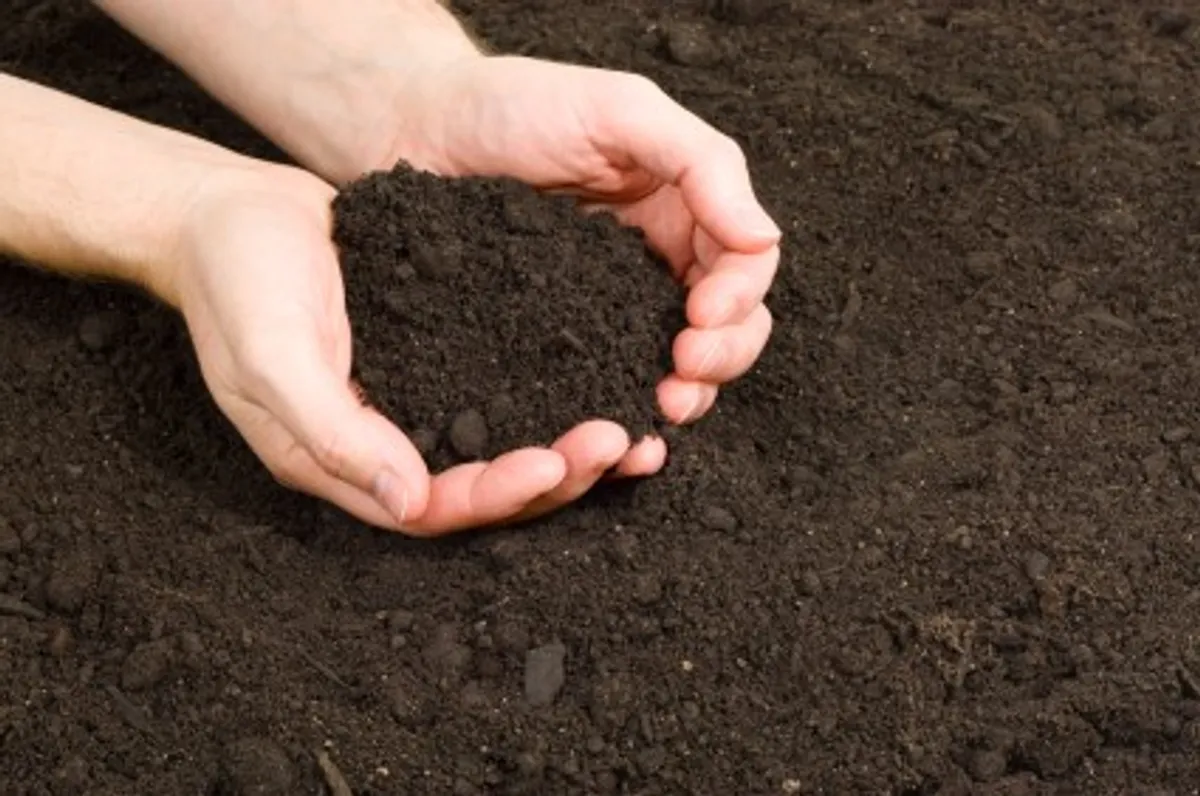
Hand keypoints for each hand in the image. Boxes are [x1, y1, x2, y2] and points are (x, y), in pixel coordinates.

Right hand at [175, 166, 600, 534]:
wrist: (226, 209)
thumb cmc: (234, 280)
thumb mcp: (269, 358)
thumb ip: (332, 431)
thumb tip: (409, 500)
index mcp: (340, 462)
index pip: (433, 509)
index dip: (497, 495)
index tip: (556, 461)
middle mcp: (383, 444)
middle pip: (481, 489)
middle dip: (554, 476)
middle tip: (618, 441)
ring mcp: (411, 399)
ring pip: (500, 444)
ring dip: (564, 444)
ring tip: (627, 423)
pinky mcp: (433, 354)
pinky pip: (499, 387)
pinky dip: (548, 391)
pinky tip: (596, 371)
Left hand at [379, 54, 781, 504]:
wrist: (417, 128)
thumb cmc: (515, 103)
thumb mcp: (621, 110)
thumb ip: (702, 164)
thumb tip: (765, 238)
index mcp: (684, 209)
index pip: (745, 265)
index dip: (739, 299)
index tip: (703, 317)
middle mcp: (657, 262)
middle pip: (727, 326)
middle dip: (720, 356)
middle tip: (684, 372)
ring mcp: (611, 305)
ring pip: (678, 365)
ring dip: (688, 393)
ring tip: (661, 408)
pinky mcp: (561, 337)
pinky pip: (609, 379)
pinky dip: (628, 407)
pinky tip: (625, 430)